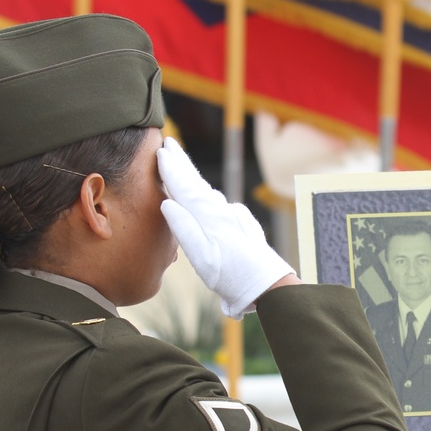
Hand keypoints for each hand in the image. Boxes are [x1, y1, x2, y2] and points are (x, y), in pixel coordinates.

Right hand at [157, 139, 292, 318]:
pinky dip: (209, 196)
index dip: (172, 169)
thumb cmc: (233, 277)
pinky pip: (220, 205)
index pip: (185, 187)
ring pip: (209, 192)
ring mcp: (235, 218)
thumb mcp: (202, 257)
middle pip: (198, 183)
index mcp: (209, 217)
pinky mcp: (243, 227)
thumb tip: (167, 202)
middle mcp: (223, 212)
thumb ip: (184, 228)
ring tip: (182, 165)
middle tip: (169, 143)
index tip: (161, 150)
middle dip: (182, 163)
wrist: (269, 287)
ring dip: (194, 177)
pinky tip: (208, 197)